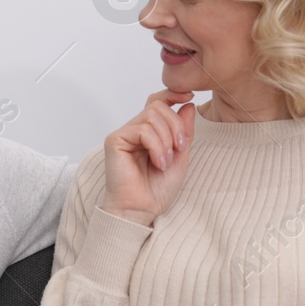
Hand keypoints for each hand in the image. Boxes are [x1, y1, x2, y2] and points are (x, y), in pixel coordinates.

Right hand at [99, 90, 197, 226]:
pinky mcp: (115, 140)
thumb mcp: (180, 157)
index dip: (173, 94)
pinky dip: (156, 145)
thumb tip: (187, 104)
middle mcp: (134, 130)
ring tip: (166, 162)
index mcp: (148, 132)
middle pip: (158, 106)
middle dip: (176, 125)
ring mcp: (124, 134)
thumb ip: (184, 131)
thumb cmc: (156, 190)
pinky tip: (158, 162)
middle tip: (180, 149)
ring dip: (167, 139)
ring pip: (152, 116)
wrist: (141, 210)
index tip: (189, 96)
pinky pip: (142, 129)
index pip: (158, 102)